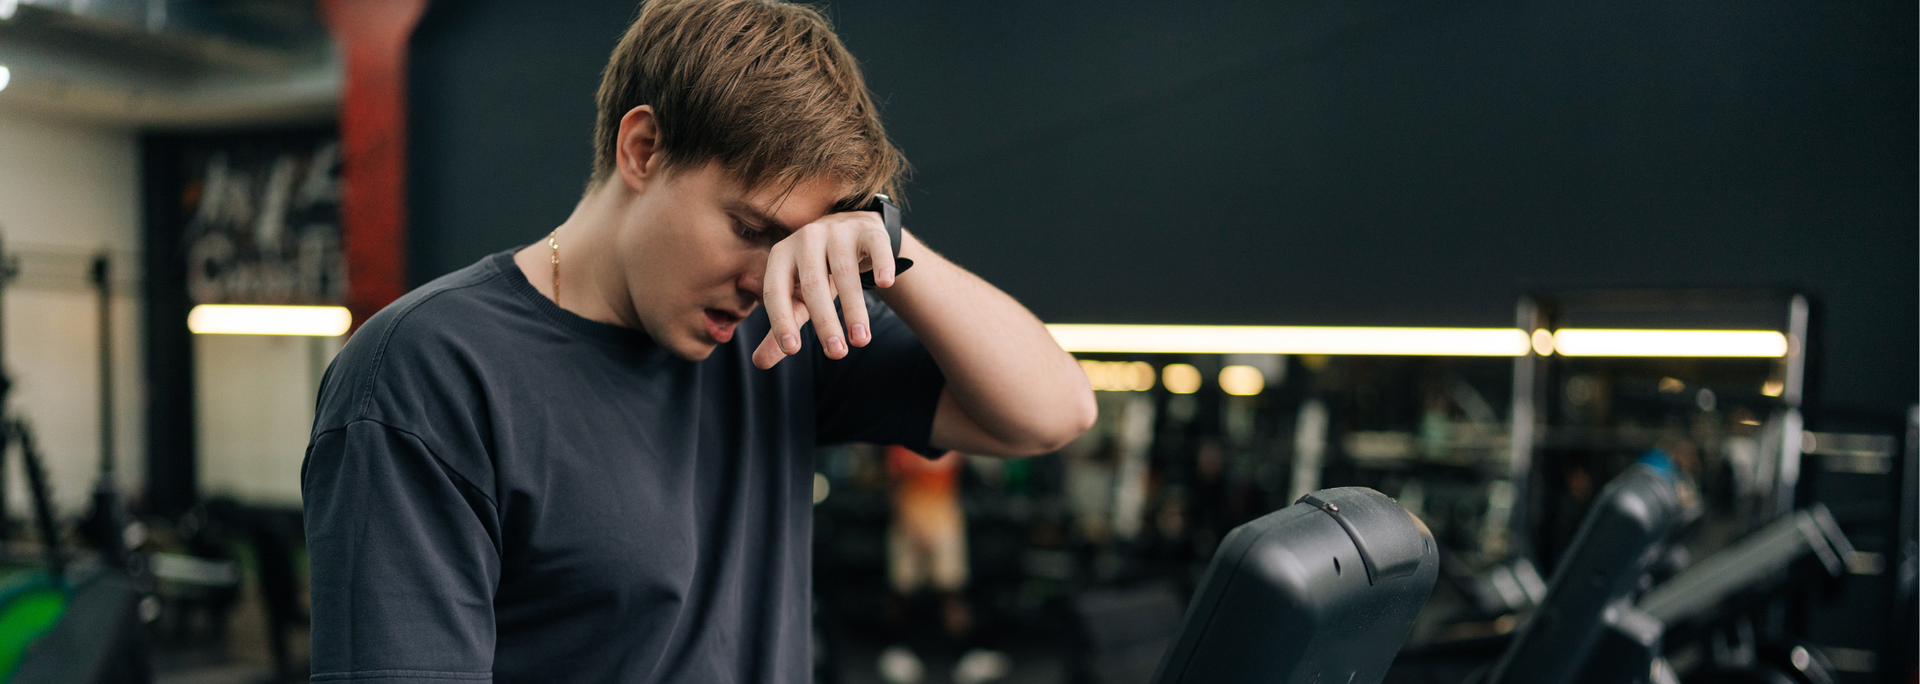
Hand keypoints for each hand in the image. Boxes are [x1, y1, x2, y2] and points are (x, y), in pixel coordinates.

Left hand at [753, 209, 899, 368]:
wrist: (850, 231)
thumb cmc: (818, 272)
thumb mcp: (799, 298)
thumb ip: (783, 326)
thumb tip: (759, 363)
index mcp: (781, 255)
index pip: (775, 290)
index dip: (781, 319)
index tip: (792, 349)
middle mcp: (806, 239)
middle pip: (812, 284)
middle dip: (825, 322)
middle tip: (836, 353)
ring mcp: (838, 231)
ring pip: (844, 271)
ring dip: (854, 308)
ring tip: (861, 340)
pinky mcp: (868, 230)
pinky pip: (876, 246)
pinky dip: (881, 264)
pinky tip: (885, 284)